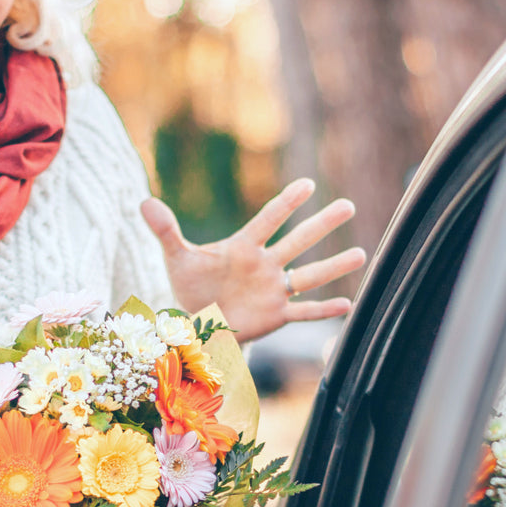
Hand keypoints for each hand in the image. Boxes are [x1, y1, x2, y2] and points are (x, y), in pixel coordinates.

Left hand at [141, 178, 365, 341]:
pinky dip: (324, 309)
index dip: (286, 204)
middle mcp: (265, 265)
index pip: (267, 220)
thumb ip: (165, 230)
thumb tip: (144, 201)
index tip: (308, 185)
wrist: (198, 321)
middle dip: (321, 225)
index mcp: (243, 247)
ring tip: (362, 253)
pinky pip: (304, 312)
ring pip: (309, 275)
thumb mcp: (177, 257)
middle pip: (297, 241)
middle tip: (348, 206)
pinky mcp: (275, 315)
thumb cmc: (192, 285)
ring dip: (333, 266)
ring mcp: (273, 290)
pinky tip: (349, 302)